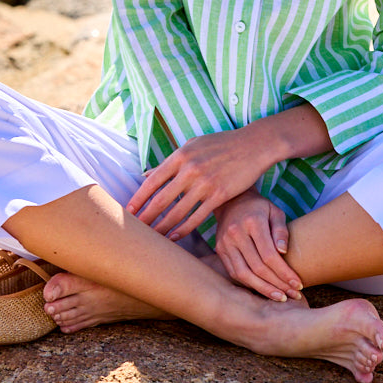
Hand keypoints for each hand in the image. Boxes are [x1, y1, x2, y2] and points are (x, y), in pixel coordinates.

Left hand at [126, 127, 271, 239]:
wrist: (253, 145)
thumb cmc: (221, 144)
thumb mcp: (193, 145)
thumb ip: (170, 161)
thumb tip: (146, 175)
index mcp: (180, 156)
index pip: (152, 181)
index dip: (138, 198)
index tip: (128, 212)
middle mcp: (190, 170)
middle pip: (161, 200)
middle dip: (146, 217)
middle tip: (134, 231)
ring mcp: (205, 183)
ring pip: (178, 212)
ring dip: (162, 227)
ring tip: (152, 239)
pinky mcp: (220, 195)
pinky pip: (197, 217)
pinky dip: (184, 229)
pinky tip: (174, 237)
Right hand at [214, 190, 303, 300]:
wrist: (232, 201)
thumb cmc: (260, 208)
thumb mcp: (275, 212)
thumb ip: (281, 231)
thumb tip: (283, 252)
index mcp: (252, 222)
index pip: (269, 255)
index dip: (284, 273)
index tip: (298, 284)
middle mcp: (235, 233)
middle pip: (257, 268)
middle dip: (277, 284)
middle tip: (293, 295)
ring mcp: (224, 243)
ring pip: (243, 274)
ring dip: (263, 289)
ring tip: (280, 297)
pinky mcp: (219, 250)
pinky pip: (234, 273)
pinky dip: (250, 284)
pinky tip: (264, 290)